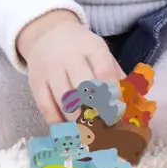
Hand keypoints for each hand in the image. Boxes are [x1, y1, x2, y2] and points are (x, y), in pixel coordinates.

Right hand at [17, 9, 123, 124]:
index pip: (104, 71)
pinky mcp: (36, 82)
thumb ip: (115, 73)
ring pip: (64, 100)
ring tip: (87, 133)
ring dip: (77, 120)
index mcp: (91, 47)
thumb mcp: (100, 51)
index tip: (117, 114)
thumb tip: (130, 100)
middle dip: (95, 110)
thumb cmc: (81, 48)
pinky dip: (58, 123)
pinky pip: (46, 107)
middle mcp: (69, 56)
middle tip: (103, 127)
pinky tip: (68, 129)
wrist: (48, 34)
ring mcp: (50, 69)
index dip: (112, 95)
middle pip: (83, 86)